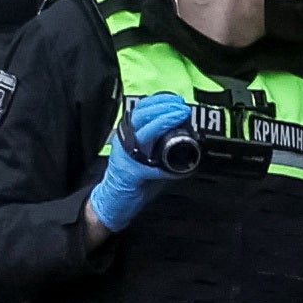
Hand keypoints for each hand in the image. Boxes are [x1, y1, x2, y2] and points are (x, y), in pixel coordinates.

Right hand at [90, 89, 194, 230]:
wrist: (115, 201)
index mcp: (129, 133)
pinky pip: (150, 166)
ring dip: (164, 122)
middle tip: (182, 108)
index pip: (143, 108)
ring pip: (144, 132)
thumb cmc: (134, 180)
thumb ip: (162, 144)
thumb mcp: (149, 155)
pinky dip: (166, 166)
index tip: (177, 100)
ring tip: (179, 117)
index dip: (160, 100)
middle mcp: (125, 139)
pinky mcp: (130, 172)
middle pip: (142, 114)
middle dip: (164, 107)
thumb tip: (187, 136)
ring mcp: (126, 154)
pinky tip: (177, 167)